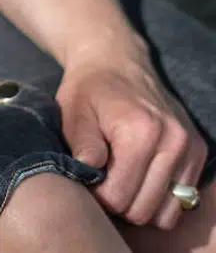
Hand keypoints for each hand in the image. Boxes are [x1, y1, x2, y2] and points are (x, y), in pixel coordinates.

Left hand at [57, 39, 206, 230]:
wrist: (117, 61)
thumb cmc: (89, 89)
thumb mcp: (74, 113)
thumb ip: (82, 145)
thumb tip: (89, 176)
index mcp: (140, 132)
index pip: (119, 197)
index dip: (97, 195)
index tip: (87, 179)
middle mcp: (173, 141)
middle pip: (144, 210)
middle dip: (118, 203)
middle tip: (102, 181)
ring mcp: (189, 148)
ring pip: (167, 212)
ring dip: (141, 204)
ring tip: (121, 180)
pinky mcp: (198, 152)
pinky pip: (183, 200)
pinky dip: (160, 198)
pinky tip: (140, 177)